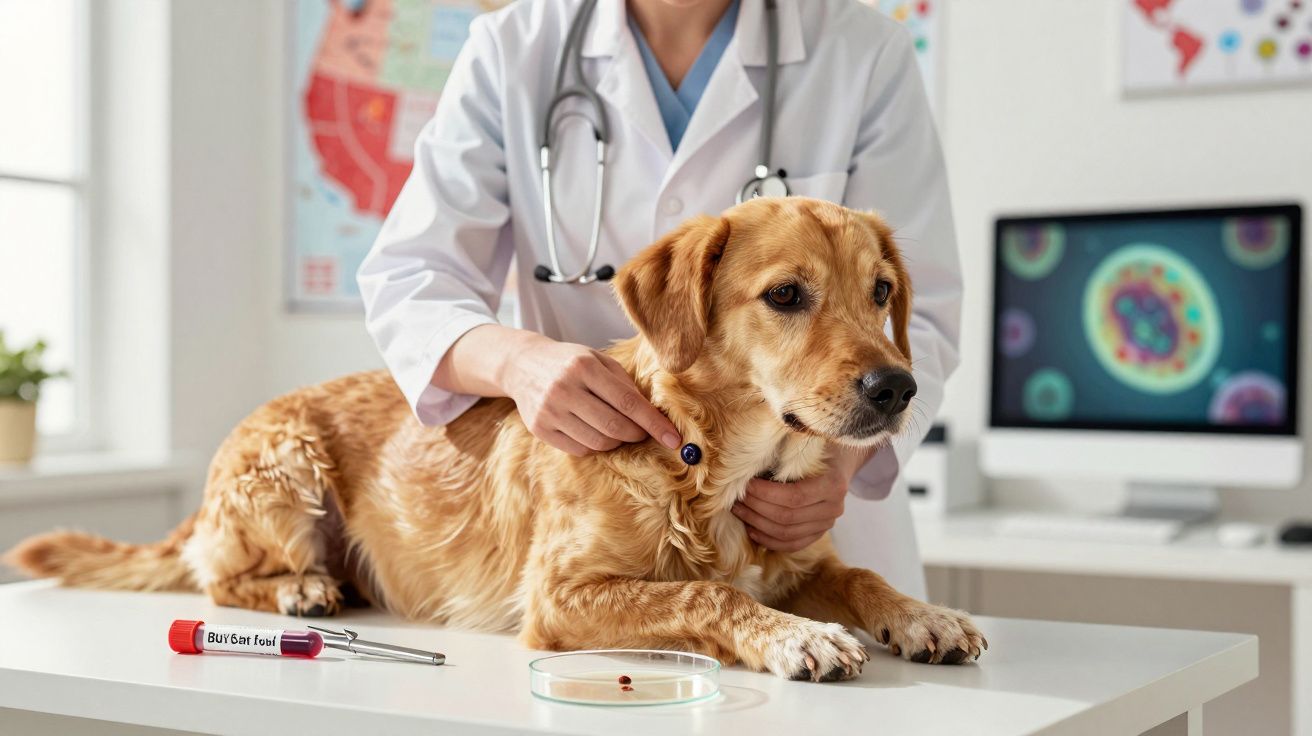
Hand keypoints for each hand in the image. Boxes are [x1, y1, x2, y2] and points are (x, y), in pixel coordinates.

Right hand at [501, 333, 681, 456]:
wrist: (521, 364)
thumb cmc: (568, 362)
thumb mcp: (597, 359)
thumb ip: (624, 383)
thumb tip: (652, 413)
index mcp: (584, 367)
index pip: (628, 402)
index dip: (654, 423)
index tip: (674, 439)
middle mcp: (564, 389)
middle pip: (614, 426)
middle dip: (637, 434)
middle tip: (643, 432)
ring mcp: (549, 411)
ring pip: (598, 442)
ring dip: (618, 442)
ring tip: (620, 430)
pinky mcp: (540, 429)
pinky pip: (580, 449)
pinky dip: (596, 446)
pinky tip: (596, 432)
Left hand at [731, 448, 872, 551]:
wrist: (838, 461)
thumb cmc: (815, 450)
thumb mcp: (805, 446)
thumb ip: (785, 456)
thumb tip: (748, 466)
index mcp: (833, 484)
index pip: (794, 497)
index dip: (765, 494)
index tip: (746, 485)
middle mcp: (834, 508)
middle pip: (788, 517)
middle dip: (757, 509)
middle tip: (737, 499)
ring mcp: (827, 524)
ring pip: (787, 534)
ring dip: (758, 524)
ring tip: (739, 511)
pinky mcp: (818, 534)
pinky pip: (791, 544)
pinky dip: (769, 540)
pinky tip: (751, 530)